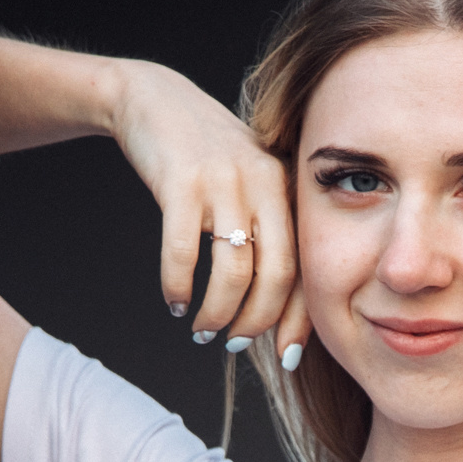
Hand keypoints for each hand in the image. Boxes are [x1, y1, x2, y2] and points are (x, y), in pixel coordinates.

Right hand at [110, 61, 307, 361]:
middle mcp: (264, 185)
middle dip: (256, 322)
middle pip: (276, 274)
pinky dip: (177, 286)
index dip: (298, 320)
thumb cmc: (208, 159)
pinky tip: (174, 302)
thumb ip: (268, 235)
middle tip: (235, 344)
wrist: (157, 102)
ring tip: (202, 330)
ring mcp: (223, 181)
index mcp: (288, 191)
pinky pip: (182, 251)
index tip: (287, 359)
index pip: (305, 269)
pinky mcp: (181, 181)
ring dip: (217, 312)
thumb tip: (272, 311)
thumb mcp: (251, 186)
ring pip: (232, 270)